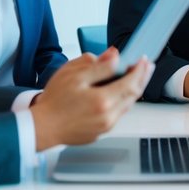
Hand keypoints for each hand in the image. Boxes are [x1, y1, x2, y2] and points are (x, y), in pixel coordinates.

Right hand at [31, 48, 151, 150]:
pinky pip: (117, 114)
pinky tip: (119, 93)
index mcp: (102, 100)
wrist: (41, 127)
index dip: (140, 70)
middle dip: (142, 78)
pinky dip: (122, 101)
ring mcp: (105, 126)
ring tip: (136, 77)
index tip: (144, 60)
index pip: (131, 83)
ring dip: (133, 90)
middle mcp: (108, 116)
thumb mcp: (73, 75)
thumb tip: (114, 57)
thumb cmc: (53, 101)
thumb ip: (98, 65)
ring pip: (127, 106)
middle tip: (147, 66)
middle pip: (133, 95)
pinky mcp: (100, 132)